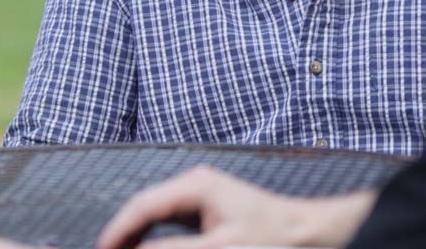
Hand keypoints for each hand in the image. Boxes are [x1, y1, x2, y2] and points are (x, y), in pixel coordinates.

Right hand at [96, 165, 374, 248]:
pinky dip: (154, 240)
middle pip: (143, 210)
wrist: (310, 235)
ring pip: (153, 218)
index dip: (115, 234)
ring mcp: (200, 196)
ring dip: (137, 239)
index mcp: (195, 185)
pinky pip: (169, 224)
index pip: (140, 207)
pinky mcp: (206, 211)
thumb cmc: (272, 240)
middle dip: (123, 236)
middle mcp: (194, 184)